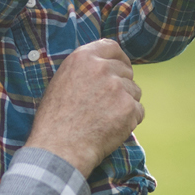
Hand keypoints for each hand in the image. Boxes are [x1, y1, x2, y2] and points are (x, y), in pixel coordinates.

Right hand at [24, 39, 142, 174]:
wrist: (59, 148)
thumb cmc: (55, 119)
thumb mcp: (62, 82)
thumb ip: (85, 69)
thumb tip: (105, 65)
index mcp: (83, 57)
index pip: (112, 47)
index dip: (118, 59)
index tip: (120, 69)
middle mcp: (102, 68)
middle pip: (126, 71)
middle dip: (122, 86)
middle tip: (106, 104)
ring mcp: (117, 88)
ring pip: (135, 91)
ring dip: (126, 104)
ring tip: (105, 119)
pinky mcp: (129, 108)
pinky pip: (138, 111)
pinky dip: (130, 121)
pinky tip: (112, 129)